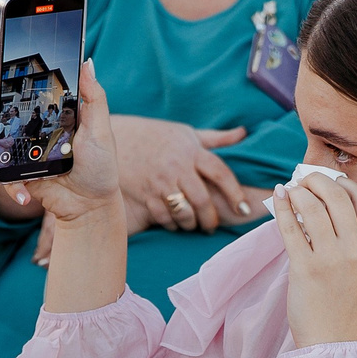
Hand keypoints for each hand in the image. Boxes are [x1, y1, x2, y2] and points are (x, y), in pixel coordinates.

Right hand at [0, 60, 120, 226]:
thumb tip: (86, 62)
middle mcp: (29, 131)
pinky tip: (24, 196)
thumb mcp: (100, 129)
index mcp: (46, 115)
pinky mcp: (16, 176)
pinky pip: (0, 176)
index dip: (3, 77)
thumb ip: (93, 96)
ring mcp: (20, 153)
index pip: (20, 92)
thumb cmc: (100, 166)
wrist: (91, 206)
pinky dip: (8, 186)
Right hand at [110, 115, 253, 232]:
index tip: (243, 209)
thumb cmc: (155, 136)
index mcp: (190, 150)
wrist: (113, 137)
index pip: (220, 172)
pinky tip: (175, 223)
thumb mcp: (185, 133)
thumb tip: (243, 133)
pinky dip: (172, 225)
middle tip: (213, 225)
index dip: (235, 193)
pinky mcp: (144, 194)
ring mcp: (159, 182)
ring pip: (184, 212)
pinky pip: (164, 218)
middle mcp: (176, 166)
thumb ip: (215, 138)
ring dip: (192, 224)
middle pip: (202, 199)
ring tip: (194, 224)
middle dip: (211, 218)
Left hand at [279, 173, 356, 349]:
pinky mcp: (305, 268)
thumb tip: (320, 201)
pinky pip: (291, 227)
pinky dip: (284, 208)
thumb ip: (352, 237)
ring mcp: (331, 258)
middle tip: (303, 179)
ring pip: (312, 206)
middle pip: (336, 195)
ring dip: (298, 192)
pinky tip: (280, 198)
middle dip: (316, 180)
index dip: (343, 181)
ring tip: (291, 191)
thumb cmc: (345, 305)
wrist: (334, 343)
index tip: (329, 181)